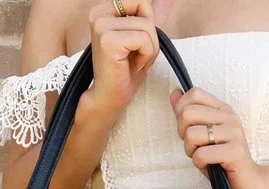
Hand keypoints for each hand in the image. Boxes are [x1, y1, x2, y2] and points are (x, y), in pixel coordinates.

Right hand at [79, 0, 174, 122]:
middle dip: (151, 36)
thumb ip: (151, 16)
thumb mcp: (142, 39)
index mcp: (104, 9)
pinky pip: (144, 40)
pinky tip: (134, 66)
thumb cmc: (125, 72)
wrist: (110, 98)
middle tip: (138, 56)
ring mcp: (101, 25)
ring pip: (147, 27)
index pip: (141, 1)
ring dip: (150, 50)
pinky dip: (147, 56)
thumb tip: (169, 0)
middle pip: (145, 8)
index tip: (136, 46)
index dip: (148, 25)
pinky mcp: (108, 40)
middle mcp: (98, 13)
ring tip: (136, 62)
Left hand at [169, 86, 263, 188]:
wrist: (248, 182)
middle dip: (183, 135)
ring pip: (191, 134)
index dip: (182, 112)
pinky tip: (209, 166)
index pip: (194, 94)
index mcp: (222, 110)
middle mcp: (229, 117)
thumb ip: (188, 115)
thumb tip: (174, 93)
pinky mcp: (235, 152)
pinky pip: (201, 154)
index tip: (189, 130)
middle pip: (188, 113)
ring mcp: (234, 134)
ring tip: (203, 158)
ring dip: (191, 151)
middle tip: (195, 147)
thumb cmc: (221, 161)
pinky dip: (199, 163)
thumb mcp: (201, 136)